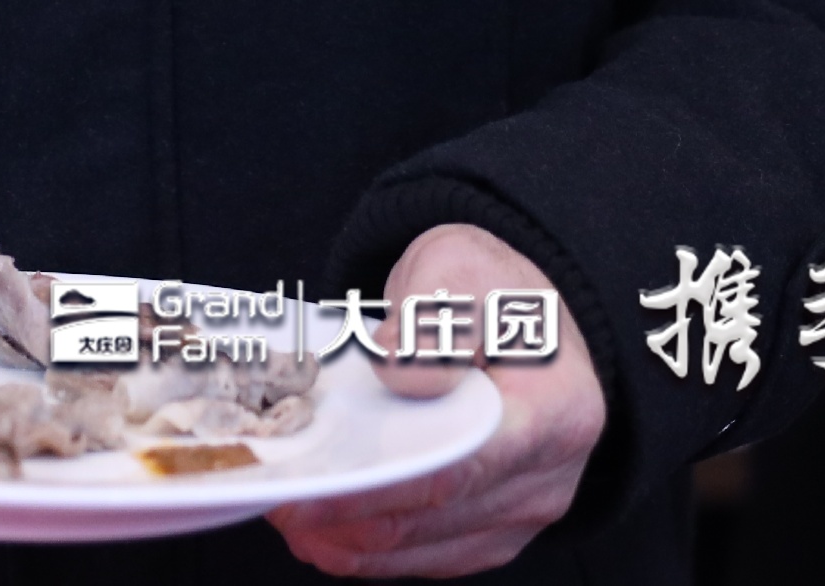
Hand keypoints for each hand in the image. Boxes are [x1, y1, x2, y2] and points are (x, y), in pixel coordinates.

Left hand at [271, 224, 607, 577]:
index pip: (456, 470)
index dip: (373, 491)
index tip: (303, 495)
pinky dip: (369, 548)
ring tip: (284, 513)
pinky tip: (321, 529)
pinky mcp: (492, 530)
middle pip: (429, 521)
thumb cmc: (488, 290)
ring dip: (346, 540)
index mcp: (555, 410)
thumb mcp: (458, 266)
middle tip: (270, 500)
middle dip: (342, 519)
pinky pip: (424, 557)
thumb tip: (397, 377)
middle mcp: (547, 477)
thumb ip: (432, 319)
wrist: (522, 313)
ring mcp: (522, 512)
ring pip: (420, 552)